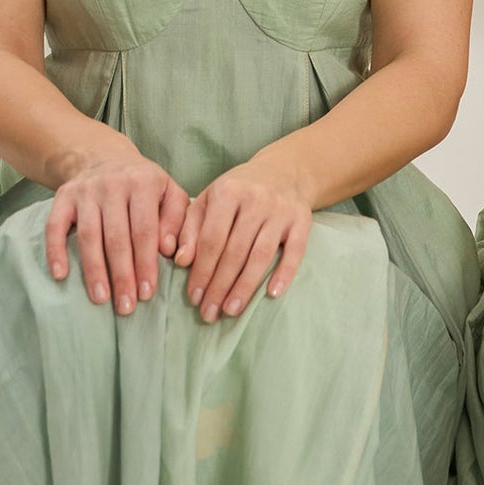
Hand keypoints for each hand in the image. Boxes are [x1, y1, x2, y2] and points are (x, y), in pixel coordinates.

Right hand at [45, 149, 190, 314]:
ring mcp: (85, 191)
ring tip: (100, 299)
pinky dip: (55, 250)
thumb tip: (169, 251)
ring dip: (93, 270)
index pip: (145, 230)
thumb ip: (177, 220)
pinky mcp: (63, 197)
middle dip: (122, 275)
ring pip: (88, 235)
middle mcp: (113, 184)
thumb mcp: (170, 193)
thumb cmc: (144, 185)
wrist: (104, 157)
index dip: (146, 263)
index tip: (147, 293)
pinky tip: (60, 275)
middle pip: (117, 237)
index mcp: (143, 183)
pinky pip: (54, 226)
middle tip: (126, 306)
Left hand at [175, 161, 312, 321]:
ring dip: (245, 287)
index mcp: (228, 192)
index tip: (194, 297)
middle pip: (235, 252)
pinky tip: (272, 294)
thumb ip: (190, 229)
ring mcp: (281, 211)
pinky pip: (295, 251)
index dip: (201, 271)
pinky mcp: (302, 220)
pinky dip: (284, 273)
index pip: (211, 240)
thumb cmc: (238, 190)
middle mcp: (256, 200)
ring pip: (261, 255)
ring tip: (231, 310)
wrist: (284, 171)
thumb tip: (181, 261)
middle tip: (209, 313)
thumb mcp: (209, 200)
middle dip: (220, 286)